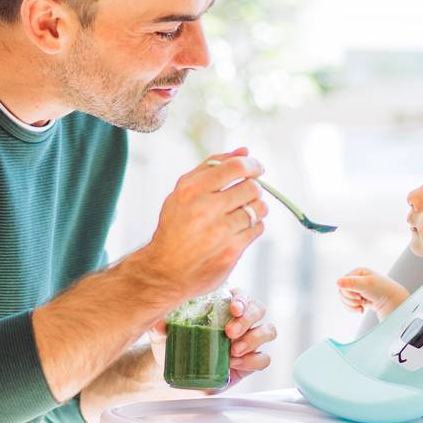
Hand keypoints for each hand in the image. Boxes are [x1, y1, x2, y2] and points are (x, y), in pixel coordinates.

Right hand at [135, 148, 268, 301]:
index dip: (252, 165)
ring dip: (255, 209)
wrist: (164, 271)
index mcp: (191, 190)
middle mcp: (205, 209)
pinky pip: (257, 229)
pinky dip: (252, 228)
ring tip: (242, 215)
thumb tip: (244, 151)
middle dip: (253, 190)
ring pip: (258, 209)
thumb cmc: (175, 228)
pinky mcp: (231, 251)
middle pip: (252, 187)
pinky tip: (239, 231)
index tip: (257, 169)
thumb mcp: (183, 192)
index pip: (235, 167)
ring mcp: (219, 231)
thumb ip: (212, 167)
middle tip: (245, 196)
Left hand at [145, 288, 275, 389]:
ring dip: (254, 339)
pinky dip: (253, 360)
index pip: (242, 294)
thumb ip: (159, 326)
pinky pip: (264, 358)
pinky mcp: (250, 362)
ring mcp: (248, 340)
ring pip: (268, 330)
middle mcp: (240, 320)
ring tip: (233, 351)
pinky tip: (235, 363)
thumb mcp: (162, 334)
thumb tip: (158, 322)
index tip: (233, 308)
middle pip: (259, 309)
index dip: (242, 299)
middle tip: (230, 332)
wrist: (175, 372)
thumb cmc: (173, 345)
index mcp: (223, 306)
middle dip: (248, 319)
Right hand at [336, 268, 408, 315]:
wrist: (394, 303)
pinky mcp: (360, 299)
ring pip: (344, 299)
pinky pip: (349, 305)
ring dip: (352, 305)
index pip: (342, 283)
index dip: (347, 291)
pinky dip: (353, 309)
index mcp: (358, 272)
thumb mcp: (367, 284)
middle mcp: (357, 280)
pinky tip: (361, 309)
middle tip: (361, 300)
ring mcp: (358, 290)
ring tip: (362, 305)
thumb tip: (337, 282)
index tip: (358, 295)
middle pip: (342, 292)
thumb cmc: (383, 291)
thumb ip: (352, 283)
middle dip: (350, 299)